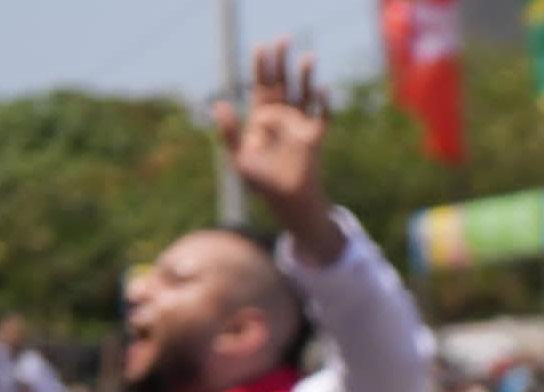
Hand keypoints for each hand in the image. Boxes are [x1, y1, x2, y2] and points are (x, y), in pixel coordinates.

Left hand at [214, 40, 341, 258]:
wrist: (287, 201)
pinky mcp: (316, 137)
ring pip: (304, 93)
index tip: (261, 47)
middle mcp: (282, 117)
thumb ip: (228, 132)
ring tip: (308, 57)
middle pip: (283, 83)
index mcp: (262, 117)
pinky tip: (324, 89)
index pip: (261, 85)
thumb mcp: (238, 157)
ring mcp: (300, 125)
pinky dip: (324, 103)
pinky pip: (322, 115)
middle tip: (283, 38)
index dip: (261, 66)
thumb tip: (218, 103)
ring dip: (306, 76)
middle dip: (282, 62)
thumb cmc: (261, 183)